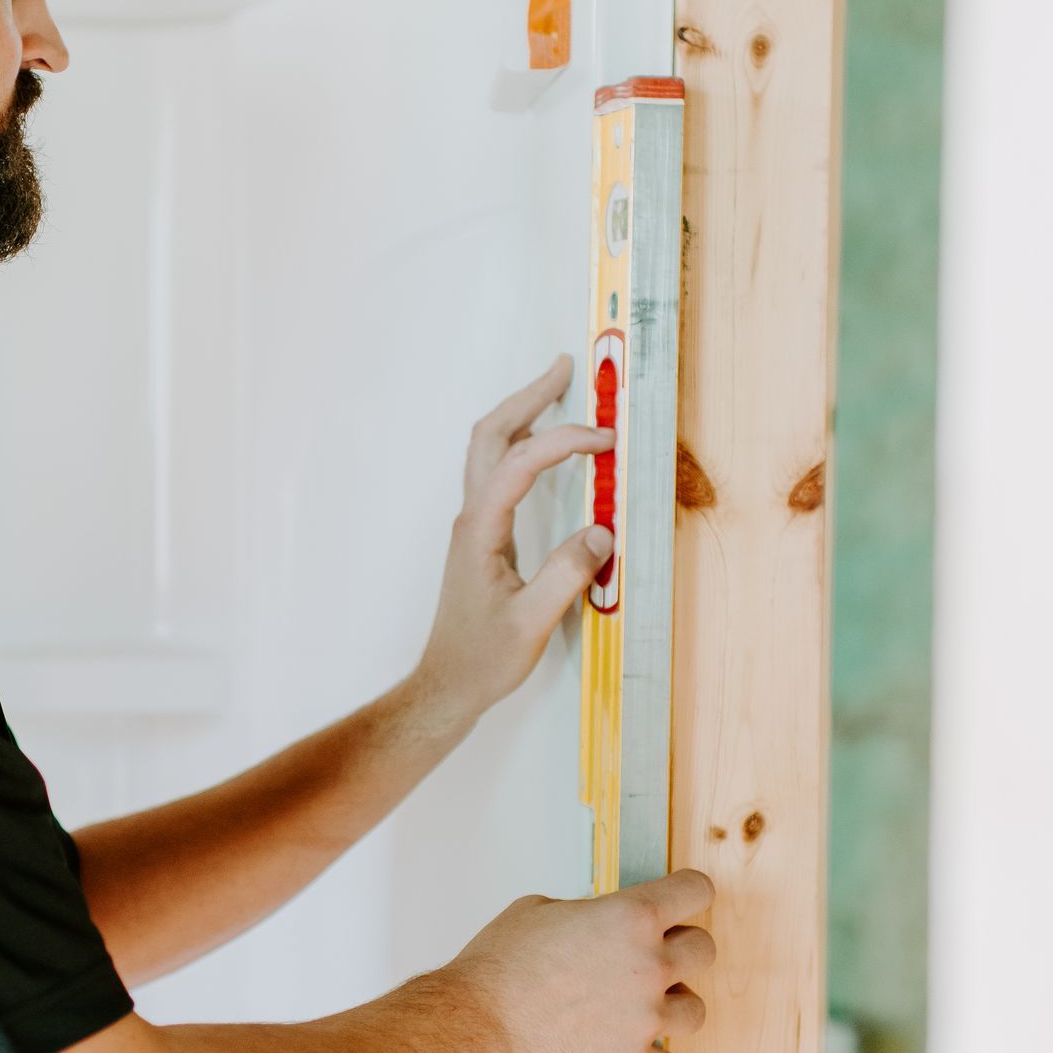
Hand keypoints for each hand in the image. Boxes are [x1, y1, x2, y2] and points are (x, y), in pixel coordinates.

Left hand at [407, 356, 614, 736]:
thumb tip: (603, 530)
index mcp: (480, 530)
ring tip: (557, 389)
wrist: (446, 686)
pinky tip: (543, 446)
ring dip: (521, 414)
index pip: (521, 463)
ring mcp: (473, 525)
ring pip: (489, 450)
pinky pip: (498, 471)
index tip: (606, 441)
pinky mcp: (482, 537)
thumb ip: (566, 574)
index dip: (564, 442)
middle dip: (528, 397)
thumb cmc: (483, 659)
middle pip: (491, 436)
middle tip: (566, 367)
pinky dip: (521, 444)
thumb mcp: (532, 622)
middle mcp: (471, 517)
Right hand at [451, 871, 715, 1052]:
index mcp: (631, 917)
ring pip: (696, 1011)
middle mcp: (650, 964)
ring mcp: (647, 1016)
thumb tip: (600, 924)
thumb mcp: (540, 909)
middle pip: (706, 950)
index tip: (681, 900)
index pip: (696, 890)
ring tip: (645, 1006)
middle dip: (683, 949)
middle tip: (656, 956)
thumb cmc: (501, 963)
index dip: (688, 891)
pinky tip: (629, 1042)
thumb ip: (588, 914)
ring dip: (674, 1004)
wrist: (479, 1023)